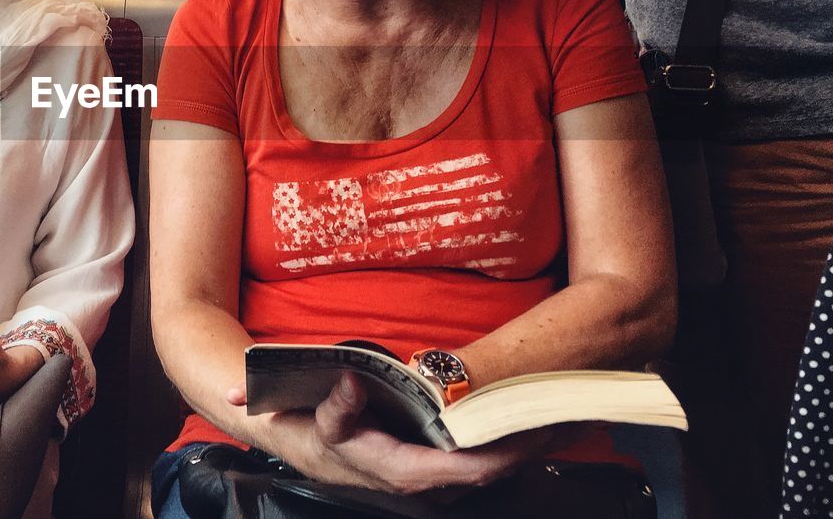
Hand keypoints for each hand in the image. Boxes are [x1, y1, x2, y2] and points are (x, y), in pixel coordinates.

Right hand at [230, 373, 554, 494]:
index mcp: (407, 474)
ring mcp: (430, 482)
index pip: (473, 469)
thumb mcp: (320, 419)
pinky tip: (518, 423)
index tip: (540, 428)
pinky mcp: (430, 473)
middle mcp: (425, 486)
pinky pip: (476, 463)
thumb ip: (338, 405)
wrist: (300, 448)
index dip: (511, 451)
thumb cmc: (314, 435)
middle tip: (566, 414)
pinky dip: (500, 444)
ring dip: (519, 445)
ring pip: (487, 469)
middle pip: (492, 470)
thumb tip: (354, 380)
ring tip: (553, 413)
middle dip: (529, 445)